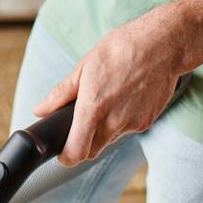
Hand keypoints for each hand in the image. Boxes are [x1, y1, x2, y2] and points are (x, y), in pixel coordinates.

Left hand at [33, 4, 189, 165]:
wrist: (162, 45)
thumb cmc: (121, 49)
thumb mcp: (84, 67)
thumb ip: (60, 94)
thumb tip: (40, 109)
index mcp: (93, 108)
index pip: (77, 152)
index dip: (66, 158)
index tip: (62, 154)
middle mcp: (114, 122)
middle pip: (93, 150)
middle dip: (83, 144)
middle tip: (80, 124)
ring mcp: (133, 123)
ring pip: (111, 139)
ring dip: (104, 129)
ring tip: (107, 99)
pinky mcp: (148, 121)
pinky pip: (128, 129)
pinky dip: (122, 120)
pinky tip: (125, 98)